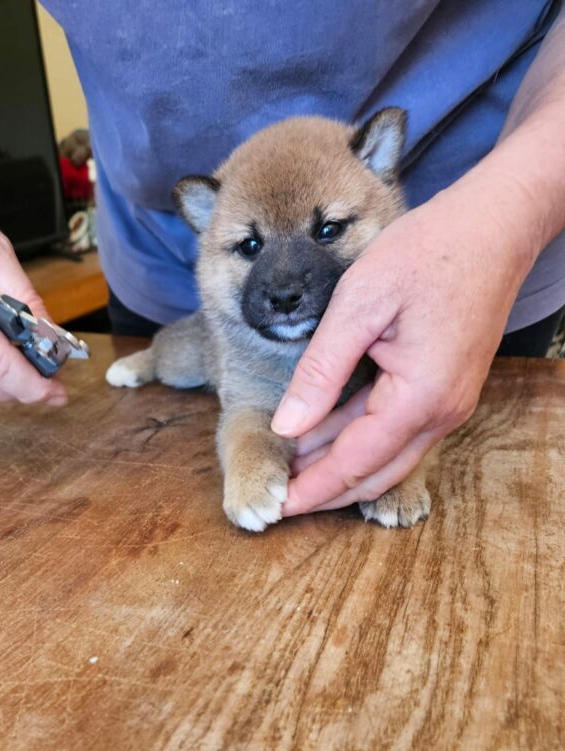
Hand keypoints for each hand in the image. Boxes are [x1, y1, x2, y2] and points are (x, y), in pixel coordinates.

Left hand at [271, 171, 539, 514]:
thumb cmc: (429, 250)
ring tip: (291, 473)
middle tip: (276, 501)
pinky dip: (358, 444)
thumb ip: (320, 370)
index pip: (353, 464)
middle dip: (322, 492)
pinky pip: (396, 434)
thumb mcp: (359, 304)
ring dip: (338, 470)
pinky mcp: (445, 390)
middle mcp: (440, 413)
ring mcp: (447, 404)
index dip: (310, 490)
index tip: (274, 508)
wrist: (495, 224)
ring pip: (385, 459)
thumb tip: (286, 426)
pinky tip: (323, 439)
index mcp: (419, 397)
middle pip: (373, 476)